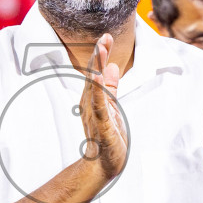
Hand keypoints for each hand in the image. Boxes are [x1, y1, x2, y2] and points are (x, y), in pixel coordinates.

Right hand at [78, 33, 128, 179]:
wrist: (103, 166)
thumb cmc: (107, 137)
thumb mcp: (112, 107)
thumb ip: (111, 87)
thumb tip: (112, 66)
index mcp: (93, 99)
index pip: (96, 72)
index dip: (101, 54)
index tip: (106, 36)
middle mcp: (90, 104)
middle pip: (93, 76)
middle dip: (98, 56)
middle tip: (103, 37)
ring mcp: (95, 115)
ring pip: (95, 88)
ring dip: (98, 68)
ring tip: (101, 50)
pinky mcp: (102, 126)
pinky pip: (99, 107)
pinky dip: (98, 92)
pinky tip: (98, 79)